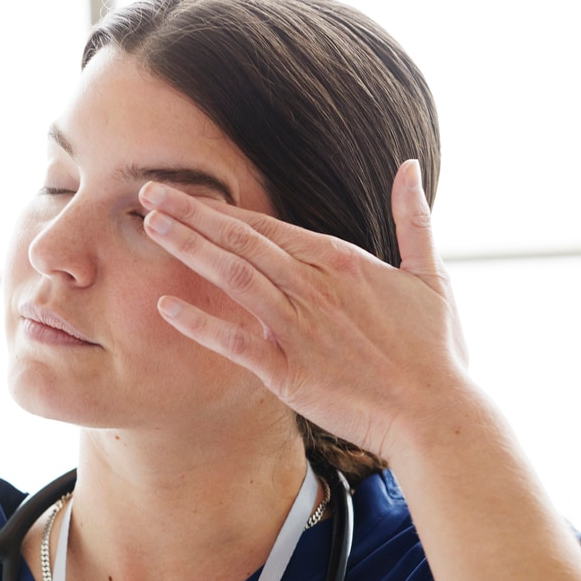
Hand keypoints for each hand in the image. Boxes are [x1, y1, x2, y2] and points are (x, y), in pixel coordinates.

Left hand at [139, 159, 470, 463]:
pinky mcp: (289, 372)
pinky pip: (235, 343)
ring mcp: (298, 328)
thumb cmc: (434, 351)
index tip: (186, 194)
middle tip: (146, 192)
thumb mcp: (431, 274)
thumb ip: (414, 218)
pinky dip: (200, 324)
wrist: (435, 414)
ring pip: (234, 278)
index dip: (222, 209)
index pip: (268, 226)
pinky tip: (165, 307)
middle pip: (242, 241)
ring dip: (190, 251)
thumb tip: (411, 167)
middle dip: (191, 214)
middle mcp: (313, 287)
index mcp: (341, 261)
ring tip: (149, 228)